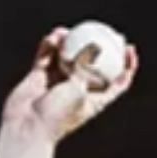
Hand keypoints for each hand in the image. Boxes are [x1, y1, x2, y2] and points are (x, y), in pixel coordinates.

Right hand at [0, 28, 139, 142]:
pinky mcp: (40, 78)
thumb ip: (86, 69)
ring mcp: (58, 84)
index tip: (129, 48)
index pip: (118, 81)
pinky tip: (53, 36)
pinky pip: (46, 58)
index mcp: (96, 100)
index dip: (127, 66)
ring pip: (67, 58)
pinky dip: (50, 47)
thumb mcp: (78, 91)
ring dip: (68, 43)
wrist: (27, 126)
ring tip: (67, 31)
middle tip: (102, 31)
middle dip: (98, 48)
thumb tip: (95, 47)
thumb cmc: (57, 115)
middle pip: (93, 66)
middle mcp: (79, 91)